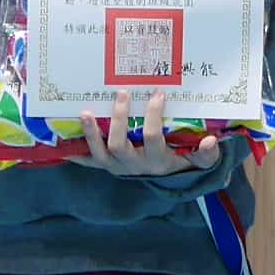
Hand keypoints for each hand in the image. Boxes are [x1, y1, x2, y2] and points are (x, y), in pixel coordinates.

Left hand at [60, 91, 222, 176]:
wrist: (167, 181)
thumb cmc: (182, 162)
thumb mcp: (199, 162)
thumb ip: (206, 154)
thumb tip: (212, 141)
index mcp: (157, 160)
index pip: (153, 137)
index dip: (154, 116)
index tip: (158, 94)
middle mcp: (133, 165)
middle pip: (120, 145)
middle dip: (118, 120)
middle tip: (122, 93)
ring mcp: (116, 167)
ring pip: (100, 153)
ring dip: (90, 134)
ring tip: (85, 112)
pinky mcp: (105, 166)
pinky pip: (88, 162)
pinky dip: (75, 153)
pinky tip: (62, 140)